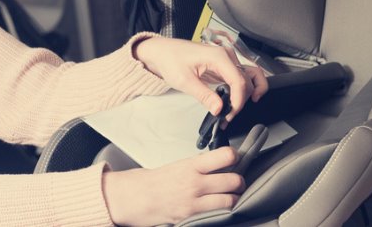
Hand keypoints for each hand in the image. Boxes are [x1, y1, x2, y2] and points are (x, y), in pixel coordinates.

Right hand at [102, 147, 244, 225]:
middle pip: (234, 180)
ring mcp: (194, 201)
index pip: (225, 156)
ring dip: (234, 198)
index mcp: (191, 165)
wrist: (132, 199)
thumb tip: (217, 166)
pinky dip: (223, 210)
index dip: (235, 157)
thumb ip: (197, 167)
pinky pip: (218, 213)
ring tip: (230, 197)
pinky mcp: (191, 216)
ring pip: (230, 200)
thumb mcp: (176, 167)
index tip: (235, 159)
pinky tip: (219, 207)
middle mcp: (195, 182)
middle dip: (239, 181)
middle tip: (237, 182)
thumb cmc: (151, 182)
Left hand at [133, 37, 269, 118]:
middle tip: (228, 116)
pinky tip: (238, 101)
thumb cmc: (170, 60)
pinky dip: (243, 89)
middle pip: (246, 80)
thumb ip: (204, 95)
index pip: (239, 81)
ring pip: (249, 76)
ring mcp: (227, 60)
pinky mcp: (224, 65)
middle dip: (241, 100)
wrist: (163, 52)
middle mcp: (227, 56)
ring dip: (249, 93)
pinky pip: (240, 77)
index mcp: (218, 56)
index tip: (230, 114)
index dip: (238, 100)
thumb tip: (219, 109)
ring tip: (238, 109)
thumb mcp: (184, 80)